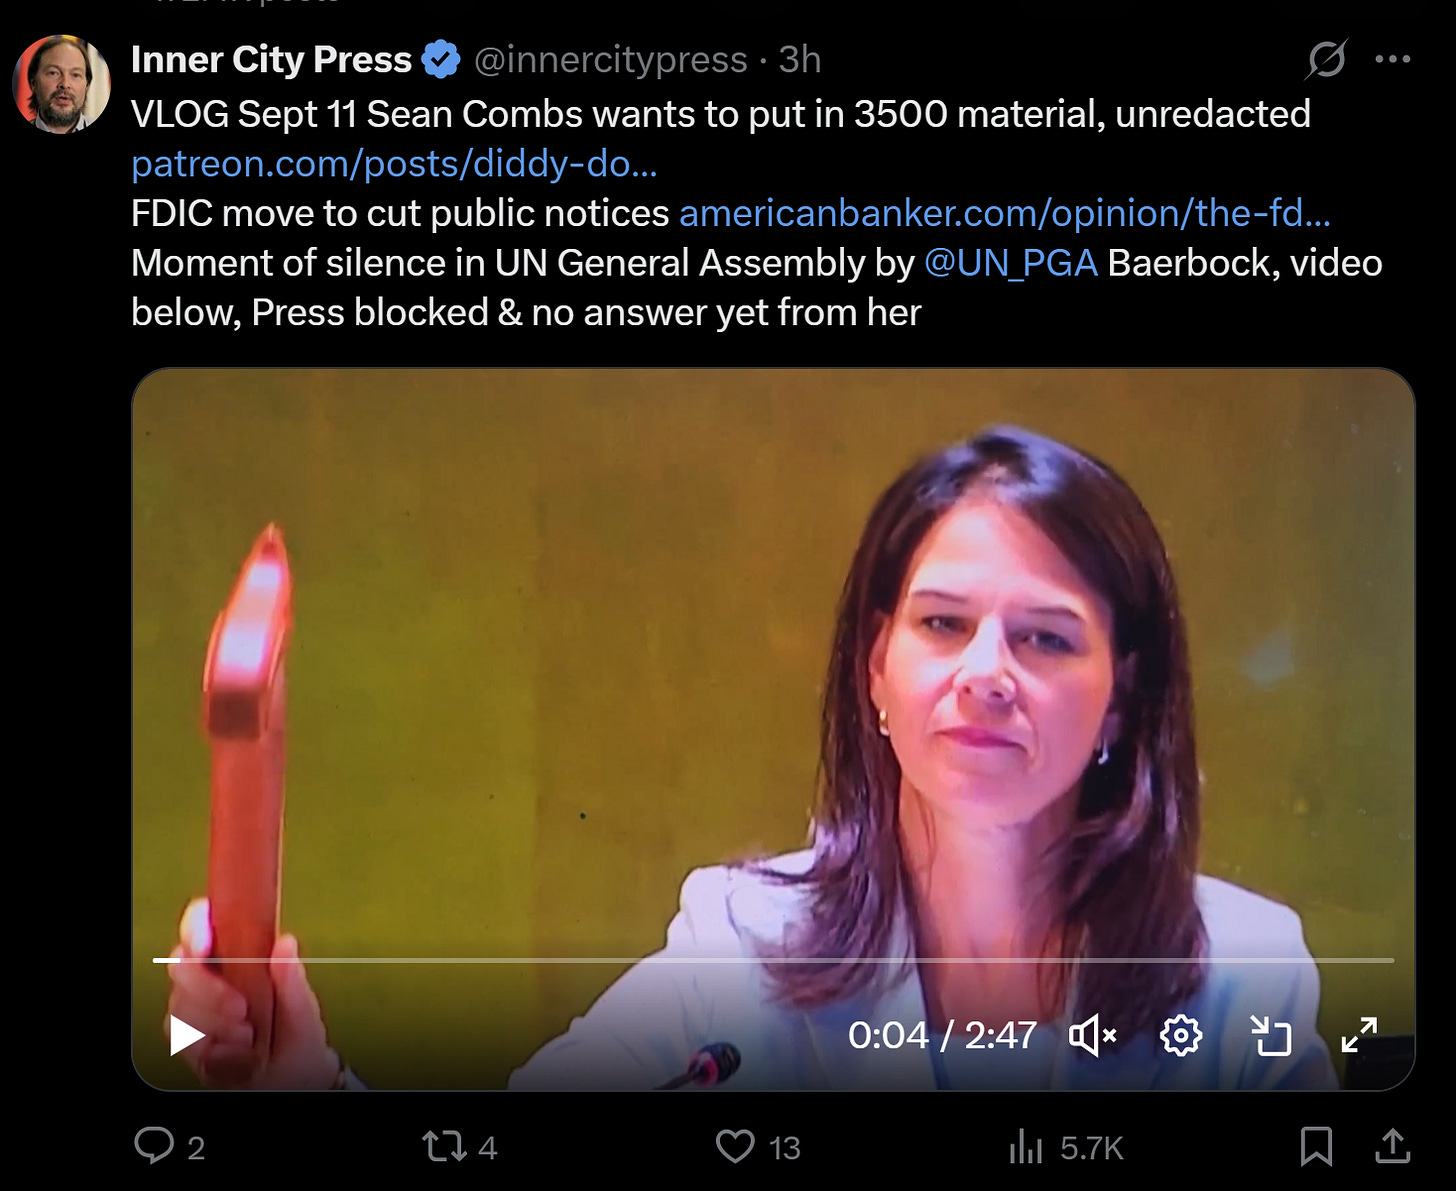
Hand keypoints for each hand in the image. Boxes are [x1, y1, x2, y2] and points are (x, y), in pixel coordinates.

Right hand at [164, 898, 340, 1088]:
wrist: (294, 1077)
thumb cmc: (296, 1032)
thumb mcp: (302, 1006)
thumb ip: (291, 978)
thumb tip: (286, 943)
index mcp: (235, 953)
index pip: (203, 923)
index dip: (196, 926)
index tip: (205, 944)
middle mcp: (208, 977)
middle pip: (181, 967)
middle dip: (209, 990)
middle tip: (242, 1009)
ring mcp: (194, 1009)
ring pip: (181, 1007)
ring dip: (215, 1026)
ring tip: (250, 1038)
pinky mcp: (187, 1042)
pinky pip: (184, 1042)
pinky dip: (212, 1051)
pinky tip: (238, 1056)